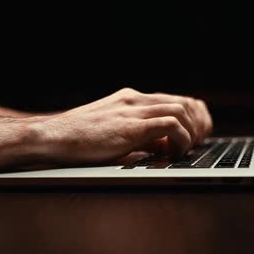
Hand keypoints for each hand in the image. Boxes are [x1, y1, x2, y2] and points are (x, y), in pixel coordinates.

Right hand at [31, 88, 212, 164]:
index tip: (197, 133)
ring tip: (185, 150)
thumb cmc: (78, 140)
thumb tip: (163, 149)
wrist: (53, 136)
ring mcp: (132, 110)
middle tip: (199, 142)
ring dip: (190, 132)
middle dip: (198, 122)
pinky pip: (169, 125)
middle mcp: (134, 100)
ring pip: (180, 110)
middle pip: (183, 101)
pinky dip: (179, 139)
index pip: (174, 99)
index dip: (193, 116)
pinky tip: (173, 153)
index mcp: (130, 99)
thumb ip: (139, 137)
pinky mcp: (131, 125)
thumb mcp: (113, 134)